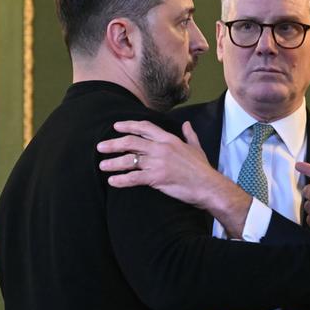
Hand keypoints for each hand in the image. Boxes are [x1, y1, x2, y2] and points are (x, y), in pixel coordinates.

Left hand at [97, 120, 250, 237]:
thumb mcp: (196, 148)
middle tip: (101, 147)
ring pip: (129, 160)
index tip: (116, 127)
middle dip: (113, 144)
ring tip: (102, 165)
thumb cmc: (202, 169)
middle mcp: (161, 148)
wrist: (208, 186)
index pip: (145, 127)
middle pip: (131, 142)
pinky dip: (121, 180)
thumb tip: (187, 124)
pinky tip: (112, 182)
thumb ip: (189, 135)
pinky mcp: (157, 178)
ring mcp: (158, 163)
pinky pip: (134, 178)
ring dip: (113, 163)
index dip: (129, 126)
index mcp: (169, 139)